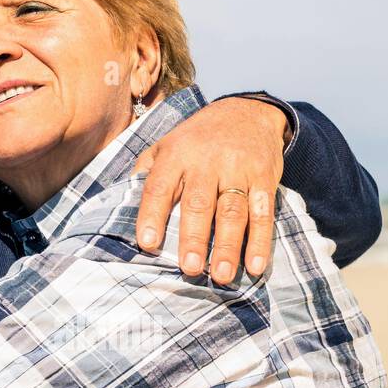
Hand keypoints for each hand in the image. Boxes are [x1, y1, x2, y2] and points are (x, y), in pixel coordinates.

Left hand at [133, 98, 287, 283]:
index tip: (147, 244)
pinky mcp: (264, 178)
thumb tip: (122, 202)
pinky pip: (263, 212)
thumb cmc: (196, 139)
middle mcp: (206, 161)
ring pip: (232, 211)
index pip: (159, 187)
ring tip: (222, 276)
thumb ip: (145, 170)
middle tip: (190, 268)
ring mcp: (237, 169)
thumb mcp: (165, 144)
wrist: (246, 111)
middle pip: (198, 203)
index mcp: (175, 154)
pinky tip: (255, 265)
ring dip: (228, 246)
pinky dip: (260, 240)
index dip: (151, 216)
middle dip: (194, 238)